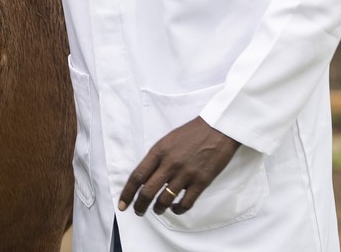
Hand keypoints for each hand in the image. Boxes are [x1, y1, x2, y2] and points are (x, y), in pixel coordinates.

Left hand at [117, 116, 239, 216]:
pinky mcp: (201, 182)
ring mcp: (186, 174)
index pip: (137, 176)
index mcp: (158, 151)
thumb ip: (156, 158)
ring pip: (164, 200)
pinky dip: (177, 210)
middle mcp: (169, 164)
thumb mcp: (167, 141)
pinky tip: (175, 208)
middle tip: (138, 211)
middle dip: (139, 206)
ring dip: (158, 209)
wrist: (218, 128)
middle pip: (147, 192)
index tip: (122, 204)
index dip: (127, 193)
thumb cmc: (192, 133)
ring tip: (157, 209)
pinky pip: (185, 203)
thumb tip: (146, 177)